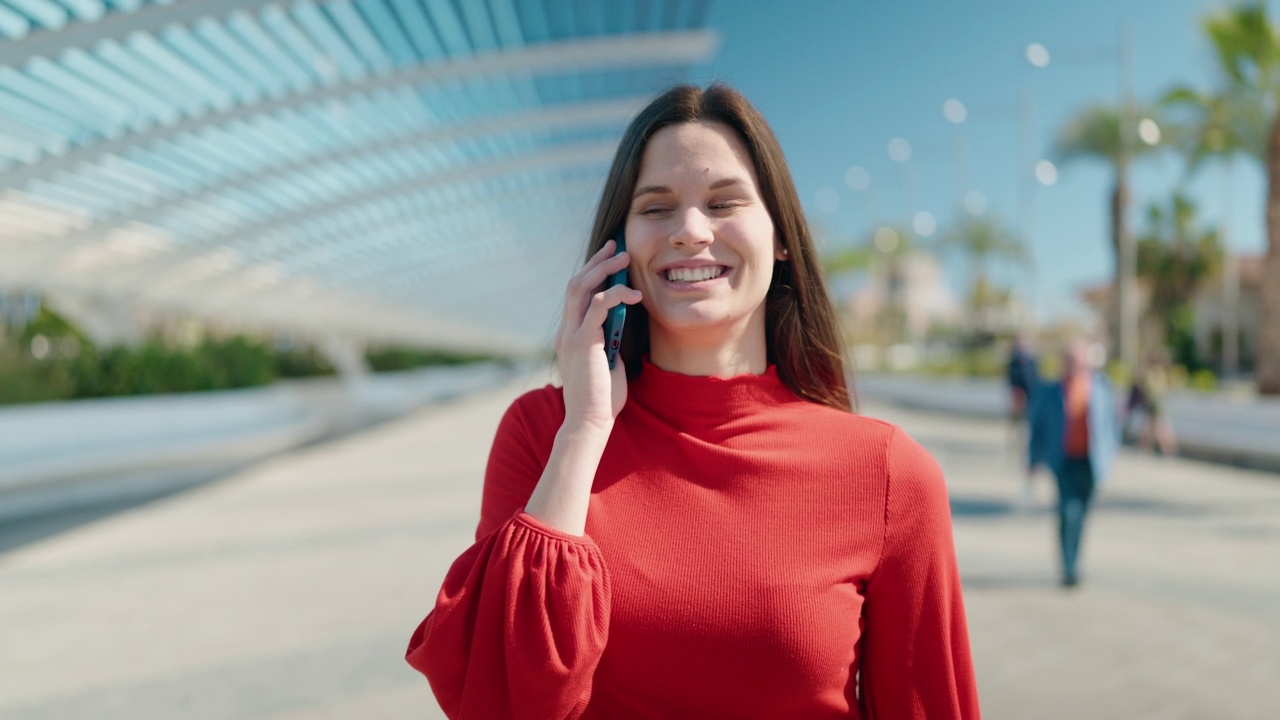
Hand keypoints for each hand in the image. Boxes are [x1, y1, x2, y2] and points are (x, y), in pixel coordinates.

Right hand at [555, 239, 642, 430]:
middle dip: (597, 262)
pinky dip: (615, 295)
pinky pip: (596, 307)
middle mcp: (566, 331)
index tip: (609, 255)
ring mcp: (571, 336)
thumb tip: (624, 323)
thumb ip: (611, 340)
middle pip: (576, 283)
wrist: (590, 421)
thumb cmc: (602, 397)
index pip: (576, 294)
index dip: (592, 271)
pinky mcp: (583, 342)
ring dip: (604, 270)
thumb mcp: (609, 361)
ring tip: (625, 258)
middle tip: (618, 247)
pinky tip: (634, 295)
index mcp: (570, 335)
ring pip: (581, 288)